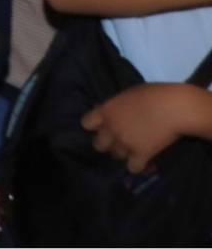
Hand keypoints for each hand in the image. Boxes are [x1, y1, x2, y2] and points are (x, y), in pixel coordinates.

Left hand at [82, 82, 211, 172]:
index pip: (85, 123)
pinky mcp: (141, 155)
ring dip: (123, 153)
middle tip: (118, 139)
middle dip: (107, 142)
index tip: (101, 126)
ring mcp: (124, 143)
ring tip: (133, 148)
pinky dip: (137, 165)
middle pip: (98, 144)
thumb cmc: (153, 94)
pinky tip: (142, 159)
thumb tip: (108, 112)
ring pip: (115, 155)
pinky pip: (132, 168)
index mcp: (106, 111)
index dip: (93, 126)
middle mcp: (111, 129)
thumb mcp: (127, 95)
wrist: (175, 107)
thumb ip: (115, 106)